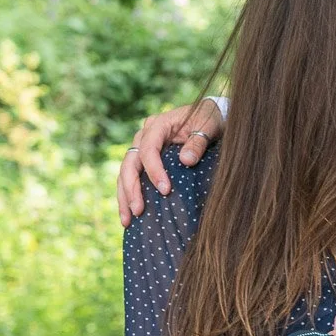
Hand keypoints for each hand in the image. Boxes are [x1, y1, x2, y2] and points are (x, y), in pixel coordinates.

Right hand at [117, 98, 225, 225]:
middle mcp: (145, 134)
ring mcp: (142, 146)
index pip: (148, 149)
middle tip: (138, 210)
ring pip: (125, 172)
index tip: (165, 190)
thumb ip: (198, 142)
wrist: (210, 116)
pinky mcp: (145, 158)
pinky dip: (129, 194)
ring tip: (127, 220)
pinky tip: (130, 214)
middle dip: (132, 188)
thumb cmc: (209, 120)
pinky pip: (132, 177)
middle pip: (130, 162)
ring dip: (125, 195)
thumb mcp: (209, 126)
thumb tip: (186, 160)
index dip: (154, 170)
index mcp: (159, 124)